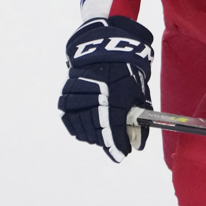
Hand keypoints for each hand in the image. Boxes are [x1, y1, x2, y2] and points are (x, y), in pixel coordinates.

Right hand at [58, 16, 153, 162]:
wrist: (103, 50)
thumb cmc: (126, 73)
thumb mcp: (139, 94)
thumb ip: (140, 121)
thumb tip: (138, 145)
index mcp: (115, 95)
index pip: (113, 129)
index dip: (117, 145)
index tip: (121, 155)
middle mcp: (94, 95)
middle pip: (97, 132)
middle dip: (107, 142)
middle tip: (115, 144)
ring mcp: (77, 95)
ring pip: (82, 129)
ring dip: (93, 136)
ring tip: (102, 134)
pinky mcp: (65, 95)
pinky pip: (70, 121)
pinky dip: (79, 128)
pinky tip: (88, 128)